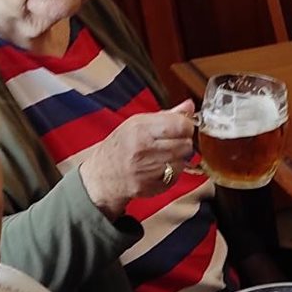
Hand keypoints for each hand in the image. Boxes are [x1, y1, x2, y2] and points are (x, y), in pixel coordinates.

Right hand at [79, 102, 195, 217]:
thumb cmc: (121, 146)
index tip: (183, 127)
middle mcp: (143, 148)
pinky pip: (176, 176)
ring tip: (165, 155)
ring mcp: (147, 169)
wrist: (102, 174)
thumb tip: (189, 106)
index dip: (187, 126)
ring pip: (183, 160)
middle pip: (185, 144)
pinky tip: (160, 167)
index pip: (180, 125)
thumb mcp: (138, 124)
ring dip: (179, 158)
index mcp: (140, 128)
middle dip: (184, 142)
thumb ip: (166, 115)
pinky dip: (173, 172)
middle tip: (173, 142)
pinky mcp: (151, 185)